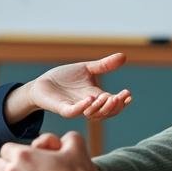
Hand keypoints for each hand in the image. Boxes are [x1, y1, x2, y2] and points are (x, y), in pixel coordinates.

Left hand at [3, 53, 131, 123]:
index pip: (113, 103)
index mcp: (96, 96)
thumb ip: (104, 65)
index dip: (122, 101)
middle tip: (119, 97)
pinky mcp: (62, 109)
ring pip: (92, 114)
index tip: (128, 94)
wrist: (43, 83)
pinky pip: (74, 112)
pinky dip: (82, 107)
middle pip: (106, 112)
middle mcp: (88, 105)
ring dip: (101, 108)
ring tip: (108, 97)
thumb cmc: (64, 78)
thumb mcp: (87, 69)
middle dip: (114, 106)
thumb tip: (124, 56)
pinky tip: (89, 99)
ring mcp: (75, 108)